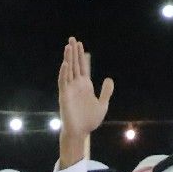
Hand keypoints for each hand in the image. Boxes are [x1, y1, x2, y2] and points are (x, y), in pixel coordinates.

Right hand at [55, 37, 113, 166]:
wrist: (81, 132)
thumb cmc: (90, 120)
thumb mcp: (102, 104)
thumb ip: (106, 92)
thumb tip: (109, 78)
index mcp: (85, 85)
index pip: (82, 66)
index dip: (81, 55)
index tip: (79, 44)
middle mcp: (76, 85)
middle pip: (74, 64)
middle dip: (73, 51)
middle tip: (72, 38)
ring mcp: (70, 89)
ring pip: (68, 70)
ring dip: (68, 58)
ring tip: (68, 46)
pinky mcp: (64, 96)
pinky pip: (63, 82)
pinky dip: (64, 73)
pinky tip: (65, 64)